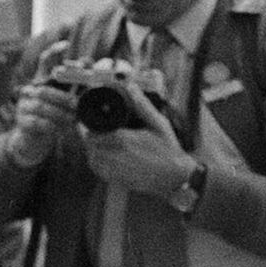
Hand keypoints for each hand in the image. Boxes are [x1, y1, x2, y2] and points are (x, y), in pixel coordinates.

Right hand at [8, 40, 76, 164]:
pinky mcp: (22, 121)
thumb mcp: (68, 100)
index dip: (54, 52)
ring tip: (71, 121)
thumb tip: (105, 67)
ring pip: (41, 106)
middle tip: (76, 106)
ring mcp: (24, 105)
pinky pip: (37, 122)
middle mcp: (31, 89)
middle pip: (46, 88)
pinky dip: (50, 126)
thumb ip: (82, 87)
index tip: (66, 45)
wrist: (34, 139)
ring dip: (59, 114)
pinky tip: (58, 129)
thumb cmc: (55, 116)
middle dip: (63, 97)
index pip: (45, 61)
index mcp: (43, 81)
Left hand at [81, 82, 193, 197]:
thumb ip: (142, 105)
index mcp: (122, 138)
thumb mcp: (158, 123)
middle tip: (98, 131)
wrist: (175, 177)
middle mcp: (113, 155)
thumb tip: (131, 86)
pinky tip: (107, 156)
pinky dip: (98, 162)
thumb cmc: (168, 149)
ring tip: (104, 143)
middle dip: (91, 136)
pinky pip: (97, 169)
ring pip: (91, 156)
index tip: (91, 121)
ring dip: (94, 149)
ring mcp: (113, 169)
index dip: (89, 125)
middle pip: (89, 143)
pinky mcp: (114, 180)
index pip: (92, 131)